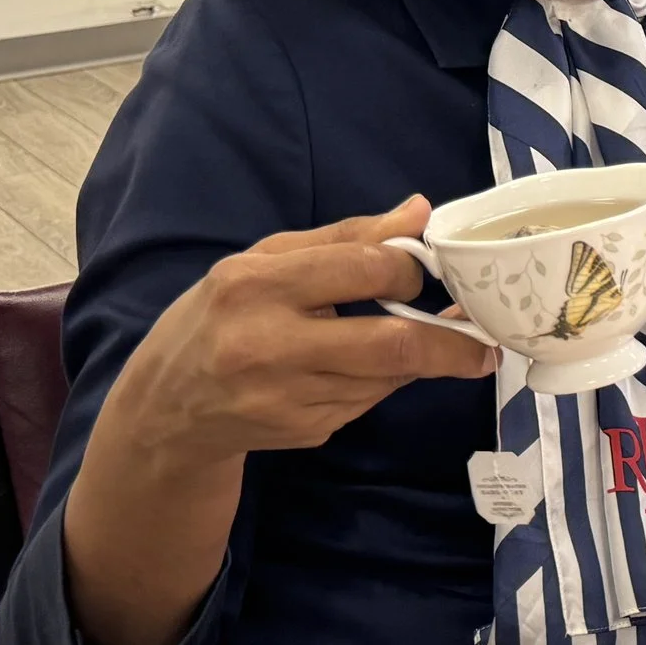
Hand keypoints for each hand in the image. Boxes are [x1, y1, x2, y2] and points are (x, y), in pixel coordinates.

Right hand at [99, 196, 500, 470]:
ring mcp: (285, 398)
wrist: (164, 408)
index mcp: (257, 285)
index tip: (431, 271)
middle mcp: (268, 345)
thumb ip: (347, 237)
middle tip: (481, 340)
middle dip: (451, 342)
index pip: (368, 270)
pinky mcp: (303, 432)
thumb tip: (419, 212)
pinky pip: (368, 402)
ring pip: (388, 378)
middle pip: (393, 345)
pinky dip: (381, 384)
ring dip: (413, 360)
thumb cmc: (221, 315)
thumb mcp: (267, 260)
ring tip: (417, 341)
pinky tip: (359, 370)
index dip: (413, 270)